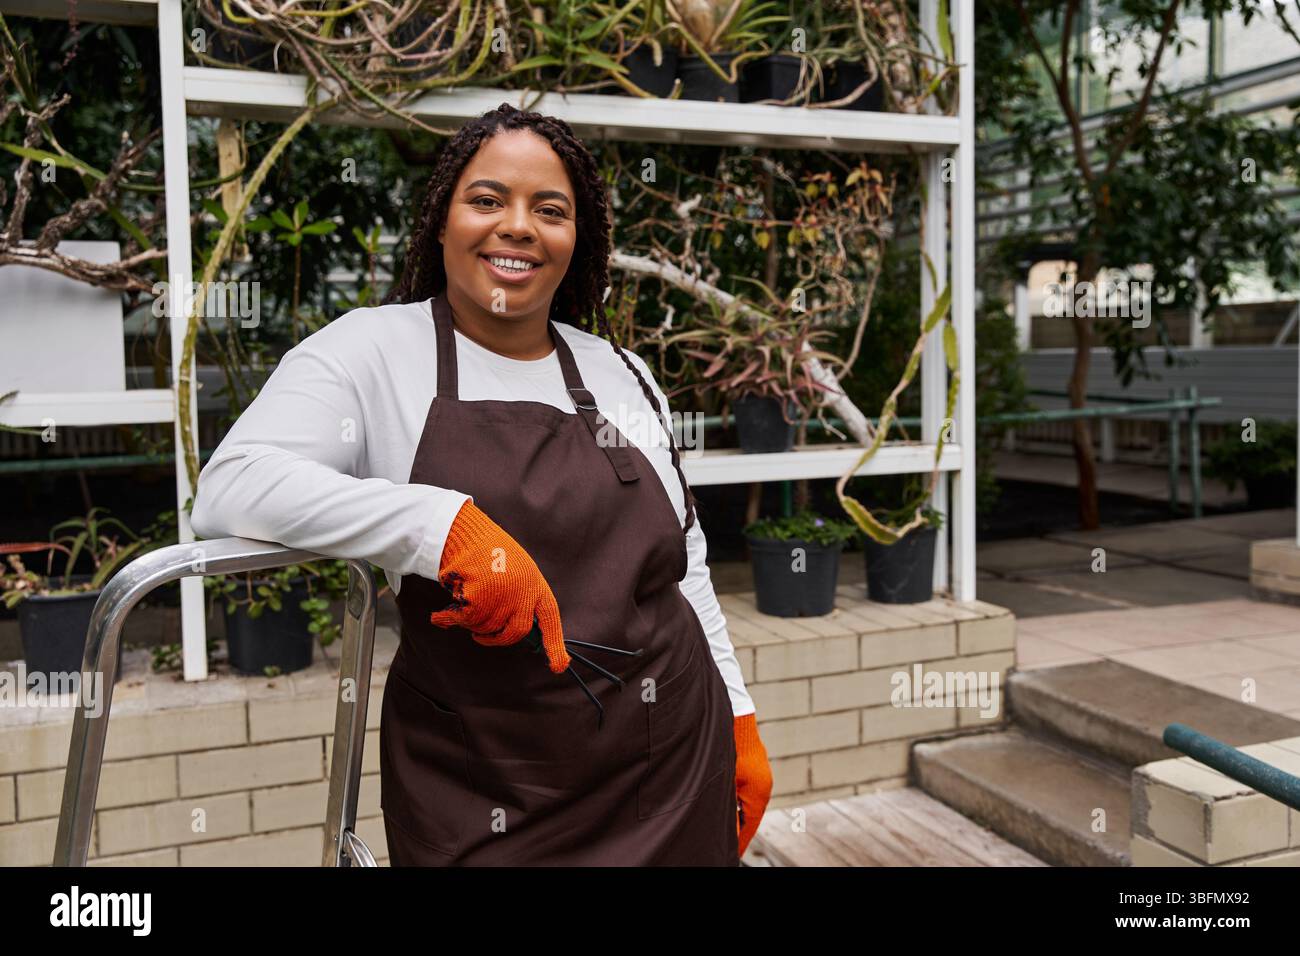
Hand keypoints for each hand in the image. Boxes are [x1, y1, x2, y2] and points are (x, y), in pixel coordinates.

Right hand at [429, 500, 569, 672]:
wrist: (466, 532)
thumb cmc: (490, 551)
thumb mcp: (517, 571)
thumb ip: (522, 598)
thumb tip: (520, 631)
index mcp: (535, 585)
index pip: (549, 620)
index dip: (555, 645)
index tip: (559, 666)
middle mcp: (523, 594)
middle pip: (514, 633)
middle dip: (496, 639)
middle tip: (481, 637)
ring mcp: (502, 599)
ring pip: (485, 628)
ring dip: (472, 622)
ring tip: (464, 598)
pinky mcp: (478, 601)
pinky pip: (464, 622)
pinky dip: (448, 619)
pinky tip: (440, 615)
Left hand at [734, 712, 771, 857]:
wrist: (734, 716)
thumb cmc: (727, 747)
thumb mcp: (723, 782)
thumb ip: (725, 809)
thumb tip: (727, 833)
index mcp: (758, 794)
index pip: (749, 827)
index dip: (740, 842)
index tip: (732, 855)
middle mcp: (763, 787)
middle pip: (749, 817)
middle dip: (737, 830)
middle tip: (725, 845)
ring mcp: (760, 777)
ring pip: (747, 804)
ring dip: (735, 814)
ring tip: (723, 827)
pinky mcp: (754, 768)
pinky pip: (746, 792)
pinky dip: (736, 801)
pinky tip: (725, 803)